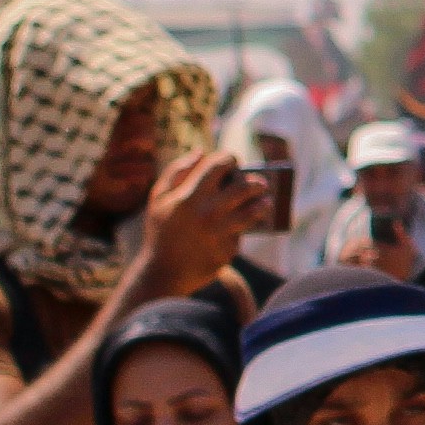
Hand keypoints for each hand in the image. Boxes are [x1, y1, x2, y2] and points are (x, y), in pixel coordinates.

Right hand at [128, 138, 254, 299]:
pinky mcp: (228, 251)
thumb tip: (201, 152)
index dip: (229, 159)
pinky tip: (245, 226)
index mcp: (190, 196)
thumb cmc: (161, 230)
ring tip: (266, 202)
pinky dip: (244, 228)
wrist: (163, 272)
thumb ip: (177, 171)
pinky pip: (241, 233)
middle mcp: (208, 213)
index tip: (233, 161)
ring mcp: (220, 233)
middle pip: (244, 187)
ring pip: (253, 212)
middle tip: (261, 182)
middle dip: (256, 181)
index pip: (218, 165)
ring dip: (263, 204)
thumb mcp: (159, 198)